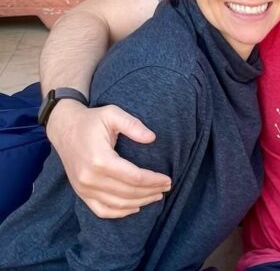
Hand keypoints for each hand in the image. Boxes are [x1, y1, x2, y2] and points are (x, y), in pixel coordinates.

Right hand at [46, 99, 171, 218]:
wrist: (64, 128)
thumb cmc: (91, 120)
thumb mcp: (112, 114)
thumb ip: (133, 125)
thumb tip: (152, 138)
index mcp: (100, 160)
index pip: (134, 177)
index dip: (154, 180)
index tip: (168, 179)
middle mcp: (90, 178)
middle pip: (128, 193)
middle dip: (151, 192)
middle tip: (167, 187)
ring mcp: (83, 188)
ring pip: (117, 204)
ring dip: (140, 203)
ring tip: (156, 196)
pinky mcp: (80, 193)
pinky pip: (101, 210)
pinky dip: (119, 213)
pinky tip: (135, 208)